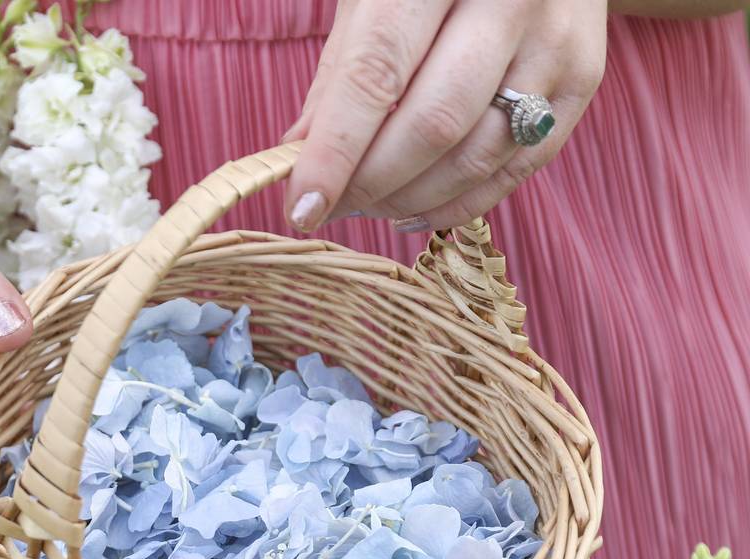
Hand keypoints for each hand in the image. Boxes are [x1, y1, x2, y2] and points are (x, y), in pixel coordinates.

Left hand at [283, 0, 606, 232]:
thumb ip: (342, 69)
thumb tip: (300, 151)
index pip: (376, 74)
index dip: (336, 149)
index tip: (302, 204)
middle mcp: (511, 1)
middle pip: (433, 124)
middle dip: (371, 183)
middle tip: (328, 207)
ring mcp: (556, 43)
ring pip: (477, 156)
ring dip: (410, 199)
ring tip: (366, 206)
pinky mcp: (583, 81)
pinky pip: (517, 168)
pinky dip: (458, 204)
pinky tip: (413, 211)